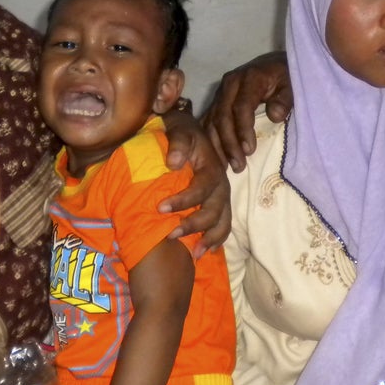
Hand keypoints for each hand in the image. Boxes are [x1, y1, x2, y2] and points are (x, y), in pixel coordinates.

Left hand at [160, 109, 230, 251]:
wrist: (189, 130)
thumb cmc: (181, 132)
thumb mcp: (179, 130)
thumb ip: (177, 143)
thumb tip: (172, 163)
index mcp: (212, 168)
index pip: (202, 188)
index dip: (183, 201)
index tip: (160, 209)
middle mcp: (221, 184)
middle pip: (215, 210)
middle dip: (194, 225)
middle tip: (170, 235)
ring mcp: (222, 196)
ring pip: (223, 221)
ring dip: (209, 238)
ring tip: (194, 254)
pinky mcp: (219, 203)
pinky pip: (224, 225)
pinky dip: (216, 239)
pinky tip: (204, 252)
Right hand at [200, 51, 291, 171]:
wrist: (276, 66)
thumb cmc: (286, 78)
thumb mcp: (292, 85)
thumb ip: (285, 99)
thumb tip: (274, 115)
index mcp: (250, 77)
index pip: (241, 106)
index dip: (243, 129)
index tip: (249, 151)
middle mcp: (230, 84)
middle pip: (223, 115)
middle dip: (229, 143)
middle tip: (238, 166)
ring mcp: (221, 93)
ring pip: (212, 120)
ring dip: (217, 145)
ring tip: (227, 168)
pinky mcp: (216, 101)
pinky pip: (208, 122)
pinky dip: (210, 141)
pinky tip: (216, 158)